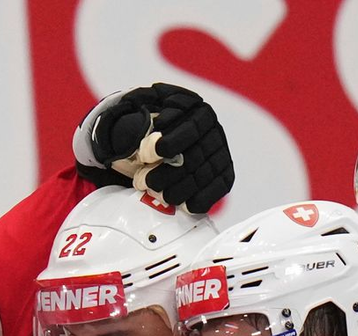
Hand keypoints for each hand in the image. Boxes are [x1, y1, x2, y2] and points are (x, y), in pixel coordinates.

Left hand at [72, 83, 233, 212]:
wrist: (159, 142)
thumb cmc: (143, 130)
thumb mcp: (135, 118)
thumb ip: (133, 125)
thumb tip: (138, 140)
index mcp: (192, 106)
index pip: (189, 128)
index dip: (171, 142)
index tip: (150, 154)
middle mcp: (211, 128)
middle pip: (194, 156)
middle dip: (167, 173)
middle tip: (143, 183)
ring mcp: (220, 152)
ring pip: (202, 175)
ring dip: (177, 190)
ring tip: (156, 195)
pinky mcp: (224, 175)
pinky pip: (216, 190)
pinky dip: (199, 201)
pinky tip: (182, 206)